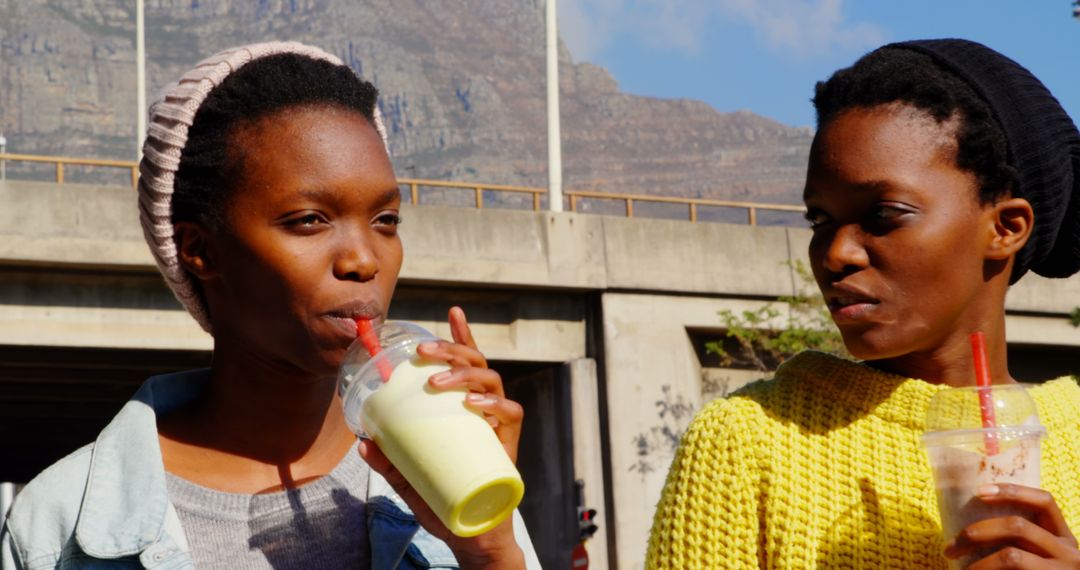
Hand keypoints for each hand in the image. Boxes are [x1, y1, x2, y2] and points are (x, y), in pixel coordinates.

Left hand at [358, 306, 525, 568]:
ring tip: (437, 381)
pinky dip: (492, 405)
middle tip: (423, 352)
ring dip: (465, 374)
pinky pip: (510, 414)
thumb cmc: (445, 502)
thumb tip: (363, 441)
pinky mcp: (509, 445)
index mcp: (467, 408)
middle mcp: (486, 410)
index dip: (463, 335)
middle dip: (452, 349)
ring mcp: (499, 426)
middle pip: (477, 364)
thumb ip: (390, 462)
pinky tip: (471, 403)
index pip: (468, 364)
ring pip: (492, 382)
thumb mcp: (410, 480)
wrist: (473, 536)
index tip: (453, 309)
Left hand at [945, 483, 1079, 568]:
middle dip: (976, 532)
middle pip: (1017, 526)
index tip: (979, 491)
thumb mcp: (1042, 557)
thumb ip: (1021, 542)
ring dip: (977, 564)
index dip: (1013, 491)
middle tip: (950, 547)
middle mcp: (1071, 554)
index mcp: (1065, 538)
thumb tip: (969, 530)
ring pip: (1011, 556)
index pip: (1044, 502)